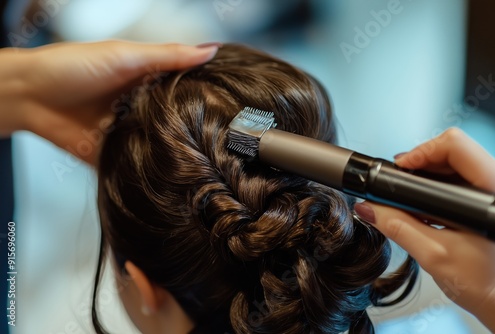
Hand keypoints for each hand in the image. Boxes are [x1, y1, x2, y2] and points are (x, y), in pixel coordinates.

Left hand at [0, 41, 219, 163]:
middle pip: (177, 121)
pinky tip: (171, 176)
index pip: (186, 90)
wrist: (29, 96)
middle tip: (223, 141)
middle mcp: (143, 107)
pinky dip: (151, 170)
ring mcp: (130, 132)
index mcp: (148, 81)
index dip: (207, 96)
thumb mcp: (126, 56)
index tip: (232, 106)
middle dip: (195, 131)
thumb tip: (211, 50)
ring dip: (175, 152)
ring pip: (161, 146)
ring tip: (205, 162)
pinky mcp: (115, 154)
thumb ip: (168, 56)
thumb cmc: (72, 66)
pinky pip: (138, 165)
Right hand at [354, 128, 494, 331]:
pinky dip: (440, 184)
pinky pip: (464, 176)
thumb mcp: (433, 255)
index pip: (455, 147)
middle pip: (454, 150)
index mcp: (492, 193)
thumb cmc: (483, 283)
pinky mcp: (491, 198)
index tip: (400, 169)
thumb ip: (398, 228)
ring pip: (458, 161)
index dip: (420, 153)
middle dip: (421, 163)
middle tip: (401, 183)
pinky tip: (430, 204)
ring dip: (430, 174)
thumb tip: (370, 208)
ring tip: (414, 196)